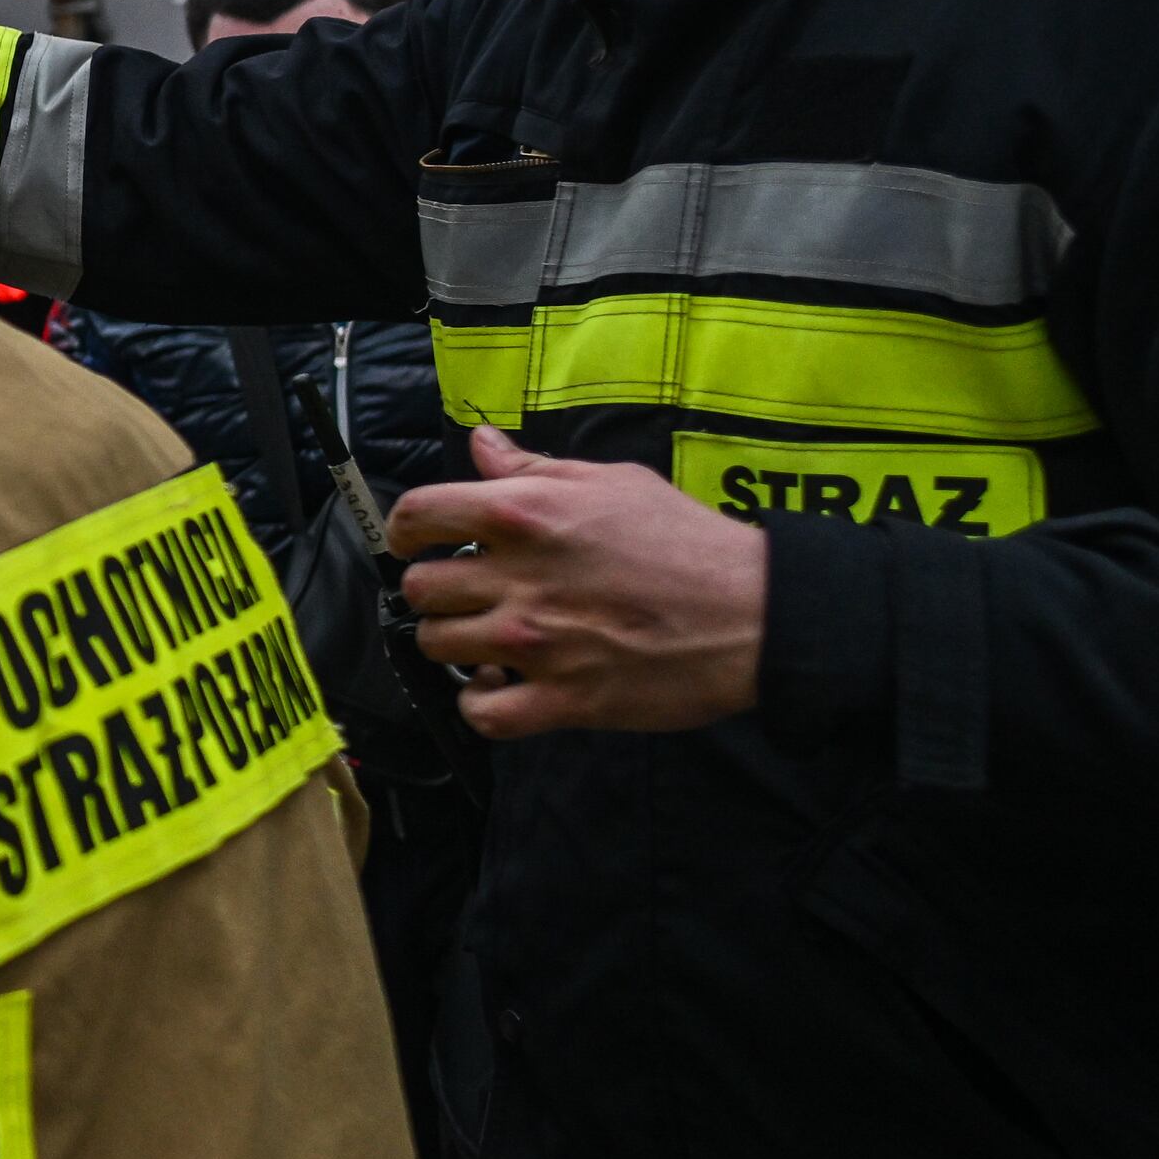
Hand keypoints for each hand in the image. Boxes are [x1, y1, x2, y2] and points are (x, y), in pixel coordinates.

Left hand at [388, 427, 768, 736]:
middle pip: (419, 589)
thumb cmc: (687, 541)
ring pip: (437, 646)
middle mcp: (517, 578)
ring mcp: (534, 643)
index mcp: (523, 515)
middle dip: (435, 590)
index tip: (413, 542)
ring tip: (484, 637)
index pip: (417, 515)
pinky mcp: (561, 699)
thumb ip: (534, 468)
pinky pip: (481, 713)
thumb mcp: (611, 481)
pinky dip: (480, 704)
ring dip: (454, 642)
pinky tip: (499, 688)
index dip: (404, 530)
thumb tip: (483, 444)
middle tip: (466, 593)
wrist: (754, 613)